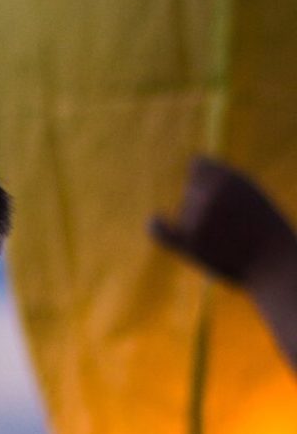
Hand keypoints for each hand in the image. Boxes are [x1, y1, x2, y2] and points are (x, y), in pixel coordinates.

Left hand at [151, 157, 296, 291]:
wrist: (279, 267)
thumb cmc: (269, 233)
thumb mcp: (252, 197)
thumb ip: (224, 184)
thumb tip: (193, 169)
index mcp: (231, 178)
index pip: (198, 166)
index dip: (201, 178)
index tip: (208, 189)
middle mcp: (212, 193)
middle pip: (190, 191)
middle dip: (201, 204)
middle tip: (229, 226)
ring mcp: (198, 217)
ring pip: (185, 214)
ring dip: (199, 225)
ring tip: (228, 242)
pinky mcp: (190, 242)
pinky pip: (160, 231)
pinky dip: (157, 227)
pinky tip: (155, 220)